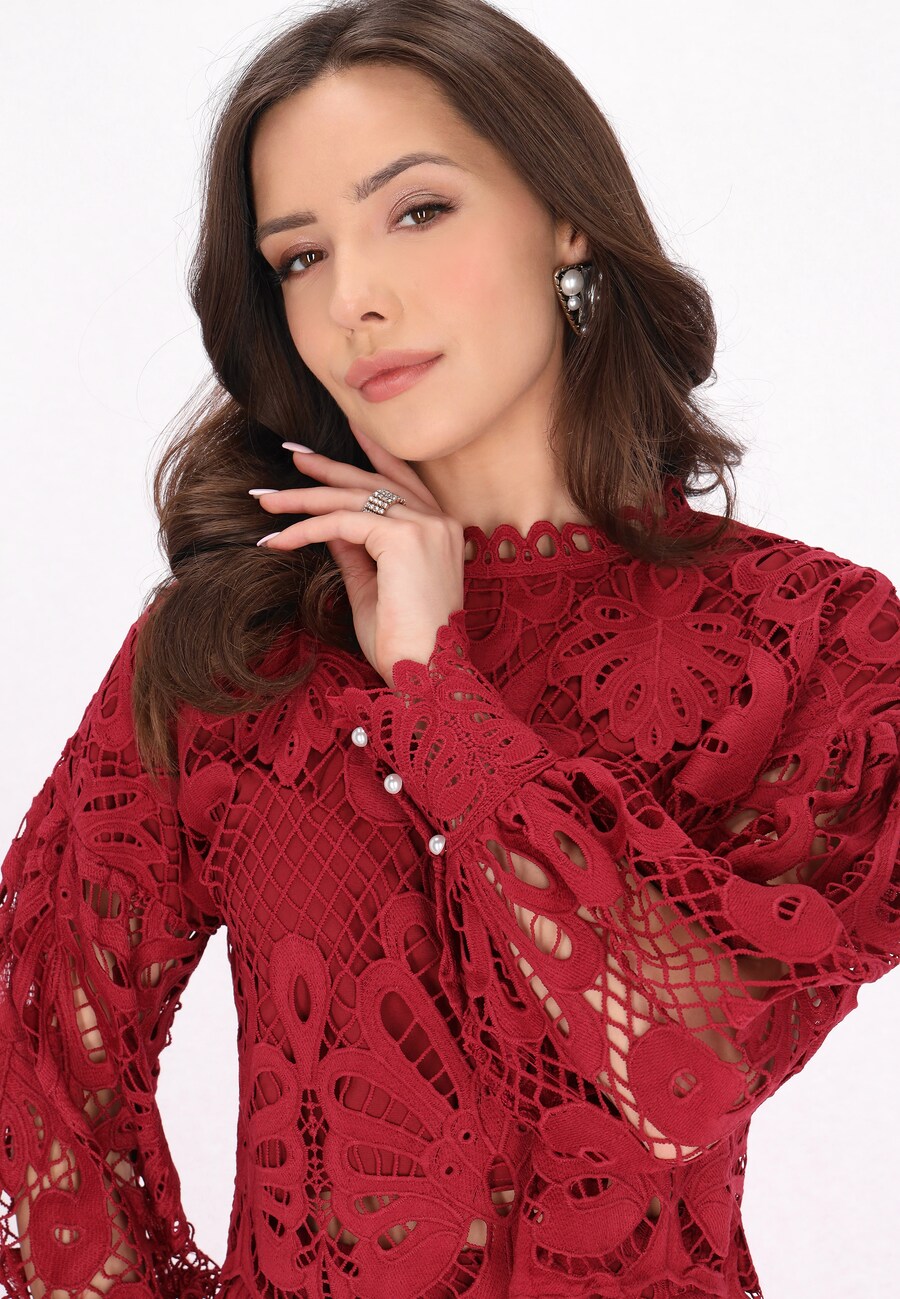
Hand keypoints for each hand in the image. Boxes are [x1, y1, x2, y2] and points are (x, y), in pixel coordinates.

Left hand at [253, 425, 464, 689]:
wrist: (425, 674)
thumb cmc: (403, 643)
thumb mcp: (371, 587)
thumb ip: (354, 551)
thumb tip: (328, 528)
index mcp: (440, 531)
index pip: (401, 480)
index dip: (371, 455)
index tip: (343, 435)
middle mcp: (438, 521)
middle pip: (372, 482)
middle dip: (327, 469)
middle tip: (291, 455)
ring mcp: (425, 527)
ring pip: (352, 498)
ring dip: (304, 498)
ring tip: (267, 501)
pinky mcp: (404, 539)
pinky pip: (343, 523)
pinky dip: (307, 528)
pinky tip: (279, 539)